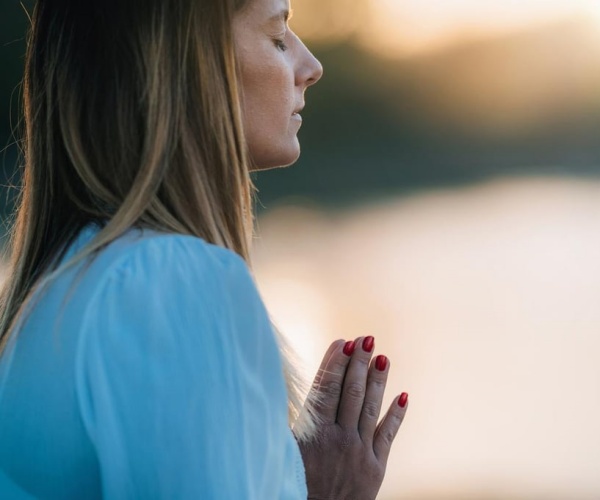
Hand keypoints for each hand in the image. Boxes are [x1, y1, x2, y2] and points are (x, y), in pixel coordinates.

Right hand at [295, 336, 407, 499]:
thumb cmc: (294, 483)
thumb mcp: (283, 451)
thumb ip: (289, 420)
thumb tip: (278, 389)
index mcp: (313, 433)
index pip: (326, 388)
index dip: (335, 362)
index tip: (343, 342)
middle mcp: (338, 438)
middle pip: (351, 392)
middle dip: (358, 363)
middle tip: (366, 339)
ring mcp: (359, 452)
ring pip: (370, 407)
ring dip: (377, 380)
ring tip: (383, 356)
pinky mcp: (375, 467)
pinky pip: (388, 435)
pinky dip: (396, 414)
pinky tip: (403, 395)